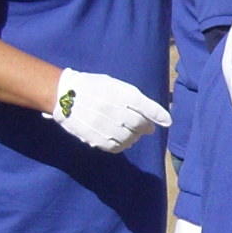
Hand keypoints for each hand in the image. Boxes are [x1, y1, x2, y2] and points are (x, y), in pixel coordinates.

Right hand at [50, 68, 169, 152]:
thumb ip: (134, 101)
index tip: (167, 121)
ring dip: (134, 138)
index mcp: (119, 93)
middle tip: (145, 127)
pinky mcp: (94, 137)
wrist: (64, 95)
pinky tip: (120, 140)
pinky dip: (121, 146)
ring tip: (131, 134)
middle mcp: (113, 109)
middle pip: (139, 125)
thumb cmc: (93, 88)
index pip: (145, 106)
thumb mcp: (114, 85)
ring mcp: (104, 124)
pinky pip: (115, 147)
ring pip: (129, 138)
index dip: (159, 115)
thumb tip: (153, 122)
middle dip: (145, 127)